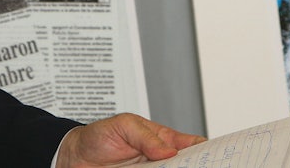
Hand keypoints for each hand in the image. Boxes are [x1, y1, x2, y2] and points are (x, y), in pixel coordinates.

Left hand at [55, 113, 205, 166]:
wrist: (74, 158)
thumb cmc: (98, 136)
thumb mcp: (123, 125)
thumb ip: (146, 136)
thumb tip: (168, 151)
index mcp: (162, 139)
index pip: (192, 145)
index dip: (206, 149)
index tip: (215, 155)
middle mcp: (160, 160)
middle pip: (187, 166)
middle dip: (197, 166)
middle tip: (202, 167)